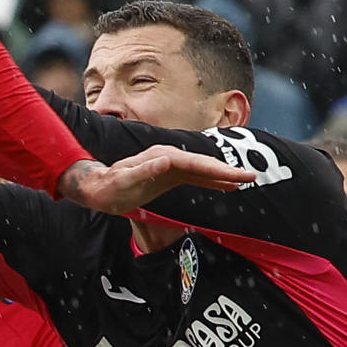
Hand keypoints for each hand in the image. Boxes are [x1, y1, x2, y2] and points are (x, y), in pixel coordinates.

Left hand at [57, 146, 257, 214]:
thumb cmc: (106, 187)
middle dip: (228, 171)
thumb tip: (166, 161)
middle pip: (202, 164)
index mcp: (160, 159)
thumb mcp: (122, 182)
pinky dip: (212, 180)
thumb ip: (142, 172)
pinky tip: (226, 185)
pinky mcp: (168, 175)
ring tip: (246, 181)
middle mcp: (166, 159)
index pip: (195, 164)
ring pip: (202, 170)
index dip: (218, 170)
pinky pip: (195, 177)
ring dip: (223, 175)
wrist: (93, 187)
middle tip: (252, 177)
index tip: (238, 176)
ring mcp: (168, 166)